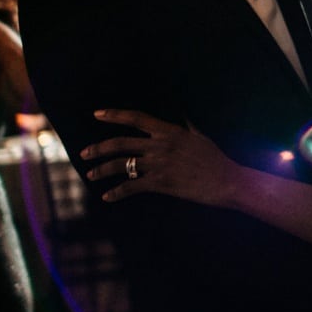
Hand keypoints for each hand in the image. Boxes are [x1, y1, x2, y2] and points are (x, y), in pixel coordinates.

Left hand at [82, 108, 237, 206]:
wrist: (227, 181)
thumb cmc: (216, 159)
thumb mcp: (201, 137)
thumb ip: (187, 126)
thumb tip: (183, 116)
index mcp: (170, 131)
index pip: (136, 118)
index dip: (114, 115)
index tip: (97, 114)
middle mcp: (161, 145)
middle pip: (120, 143)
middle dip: (98, 148)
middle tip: (84, 153)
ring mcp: (159, 164)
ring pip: (121, 165)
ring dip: (101, 170)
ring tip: (90, 175)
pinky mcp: (161, 183)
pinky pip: (131, 187)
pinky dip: (116, 192)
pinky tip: (107, 196)